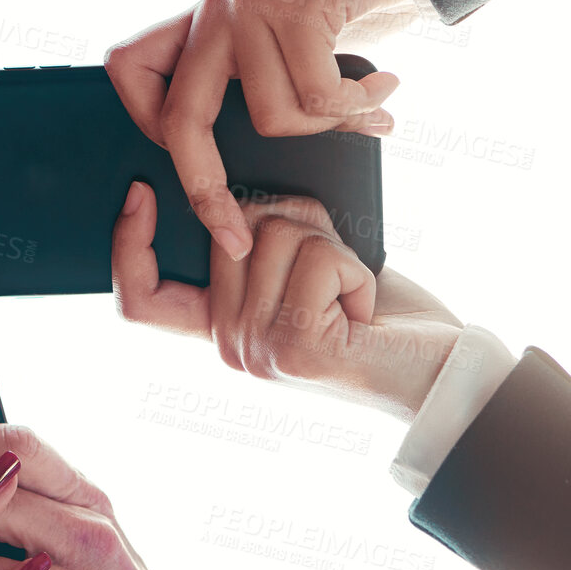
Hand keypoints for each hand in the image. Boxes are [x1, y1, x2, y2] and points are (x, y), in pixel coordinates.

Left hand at [106, 0, 406, 256]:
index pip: (126, 67)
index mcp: (200, 18)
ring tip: (367, 106)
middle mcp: (214, 6)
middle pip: (182, 117)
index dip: (144, 120)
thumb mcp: (277, 43)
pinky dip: (357, 107)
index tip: (187, 161)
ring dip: (327, 126)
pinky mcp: (297, 3)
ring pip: (269, 116)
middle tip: (236, 236)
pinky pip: (317, 97)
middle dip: (207, 188)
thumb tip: (215, 169)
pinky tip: (385, 88)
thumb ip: (247, 81)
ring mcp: (251, 2)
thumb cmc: (344, 6)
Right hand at [112, 184, 463, 419]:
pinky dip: (356, 270)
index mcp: (220, 328)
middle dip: (296, 221)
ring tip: (352, 294)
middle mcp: (227, 347)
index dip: (127, 243)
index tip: (141, 191)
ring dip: (334, 248)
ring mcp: (255, 352)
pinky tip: (365, 311)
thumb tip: (238, 198)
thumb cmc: (381, 318)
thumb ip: (258, 244)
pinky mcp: (294, 349)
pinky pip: (317, 258)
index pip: (140, 298)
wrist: (442, 378)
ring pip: (278, 234)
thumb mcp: (304, 273)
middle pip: (233, 228)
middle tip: (333, 270)